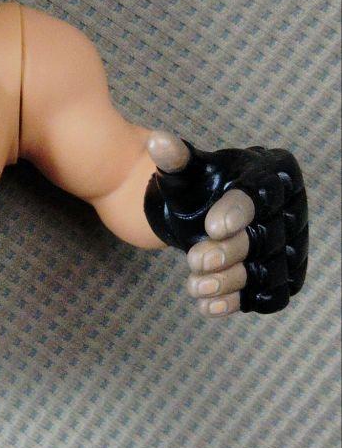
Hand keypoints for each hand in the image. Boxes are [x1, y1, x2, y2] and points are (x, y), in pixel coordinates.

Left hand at [144, 131, 307, 315]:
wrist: (207, 209)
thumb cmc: (201, 183)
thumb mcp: (187, 170)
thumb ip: (174, 157)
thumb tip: (156, 142)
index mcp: (274, 173)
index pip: (261, 195)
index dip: (237, 213)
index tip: (210, 228)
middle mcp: (291, 210)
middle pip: (264, 239)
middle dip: (228, 253)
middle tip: (194, 260)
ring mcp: (290, 246)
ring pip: (267, 273)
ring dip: (230, 283)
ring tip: (196, 286)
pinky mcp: (282, 277)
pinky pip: (269, 296)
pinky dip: (239, 302)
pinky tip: (209, 305)